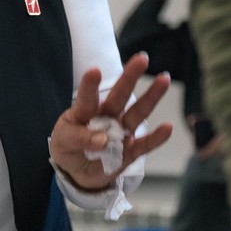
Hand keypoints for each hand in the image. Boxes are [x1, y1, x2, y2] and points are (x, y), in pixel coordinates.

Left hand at [49, 52, 173, 190]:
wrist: (76, 172)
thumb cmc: (68, 146)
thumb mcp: (63, 139)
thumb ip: (79, 137)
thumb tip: (103, 139)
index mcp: (87, 110)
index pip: (88, 97)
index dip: (90, 85)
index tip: (94, 71)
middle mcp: (107, 116)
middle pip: (120, 96)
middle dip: (130, 77)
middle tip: (142, 58)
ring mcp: (120, 133)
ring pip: (137, 114)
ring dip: (151, 97)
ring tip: (164, 80)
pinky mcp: (129, 152)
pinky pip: (144, 145)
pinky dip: (156, 138)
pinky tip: (168, 127)